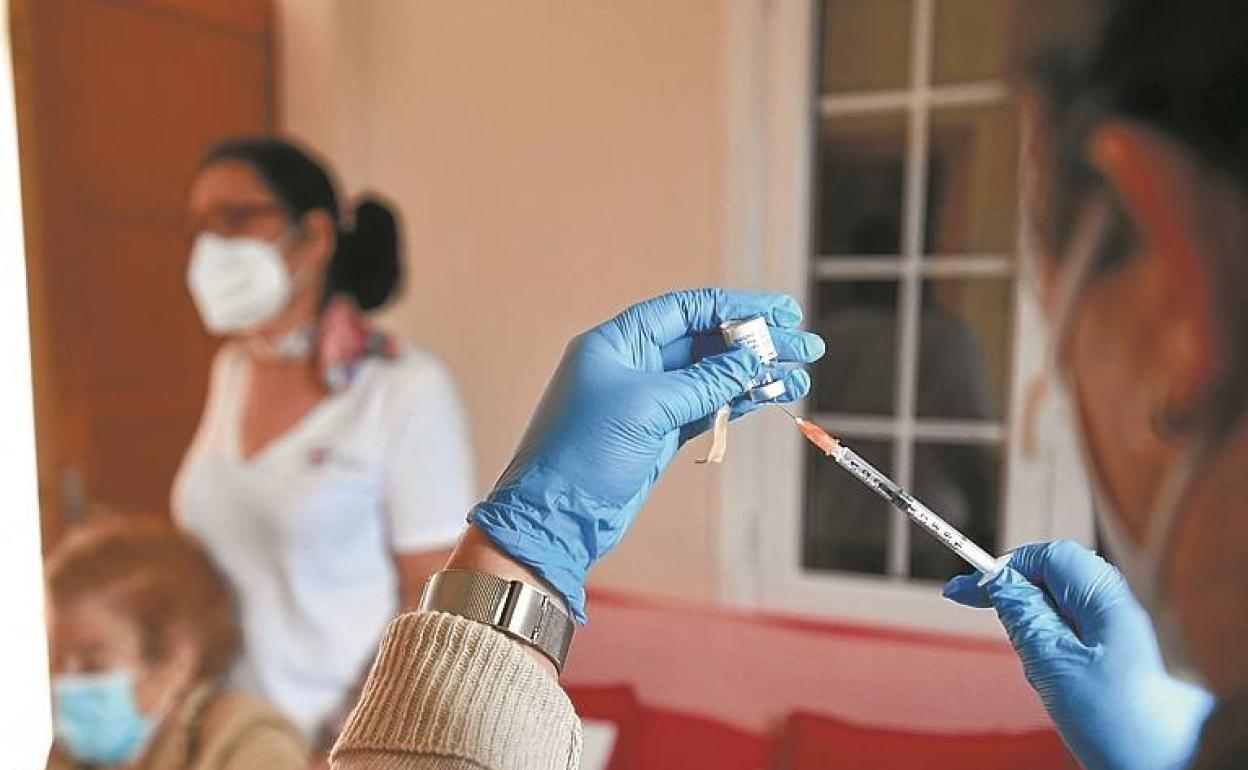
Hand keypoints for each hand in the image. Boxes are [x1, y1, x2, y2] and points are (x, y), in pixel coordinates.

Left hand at [468, 288, 824, 620]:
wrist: (557, 518)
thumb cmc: (583, 454)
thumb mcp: (647, 409)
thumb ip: (704, 382)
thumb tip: (751, 358)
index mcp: (617, 343)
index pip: (685, 310)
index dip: (735, 307)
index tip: (779, 310)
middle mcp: (633, 365)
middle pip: (705, 341)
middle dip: (755, 342)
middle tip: (804, 344)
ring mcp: (648, 400)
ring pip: (713, 376)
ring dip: (756, 374)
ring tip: (801, 373)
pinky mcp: (660, 433)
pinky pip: (709, 407)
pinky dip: (741, 402)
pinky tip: (774, 394)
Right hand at [943, 540, 1213, 769]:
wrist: (1169, 767)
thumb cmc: (1119, 721)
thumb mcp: (1054, 663)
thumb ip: (1022, 614)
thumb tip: (997, 579)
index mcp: (1104, 600)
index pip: (1048, 557)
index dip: (1005, 567)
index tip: (965, 589)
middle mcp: (1113, 611)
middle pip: (1051, 584)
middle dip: (1020, 607)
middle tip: (1010, 640)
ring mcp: (1115, 636)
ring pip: (1056, 616)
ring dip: (1035, 638)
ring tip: (1045, 676)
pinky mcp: (1112, 660)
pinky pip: (1068, 644)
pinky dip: (1050, 658)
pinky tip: (1059, 687)